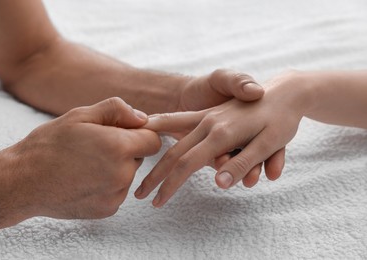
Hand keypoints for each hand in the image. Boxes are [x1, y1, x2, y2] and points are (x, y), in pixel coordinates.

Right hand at [11, 97, 160, 218]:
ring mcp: (116, 195)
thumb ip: (117, 110)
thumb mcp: (81, 115)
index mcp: (118, 148)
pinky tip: (85, 179)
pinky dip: (108, 184)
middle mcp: (122, 174)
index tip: (123, 131)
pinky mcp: (108, 209)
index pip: (153, 140)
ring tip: (87, 163)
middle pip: (141, 157)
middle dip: (126, 149)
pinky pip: (119, 190)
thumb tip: (143, 118)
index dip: (140, 133)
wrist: (22, 182)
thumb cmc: (50, 144)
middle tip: (97, 146)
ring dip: (117, 167)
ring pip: (130, 174)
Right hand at [136, 72, 308, 206]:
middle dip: (156, 176)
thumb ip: (242, 163)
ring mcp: (208, 117)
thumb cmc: (281, 118)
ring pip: (176, 138)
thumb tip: (219, 184)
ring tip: (143, 171)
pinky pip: (180, 120)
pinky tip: (148, 128)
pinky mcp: (210, 115)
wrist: (284, 91)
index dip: (170, 185)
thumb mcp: (269, 143)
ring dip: (157, 157)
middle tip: (139, 195)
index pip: (187, 163)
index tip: (157, 202)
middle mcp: (209, 123)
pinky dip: (162, 126)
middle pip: (175, 152)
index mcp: (221, 132)